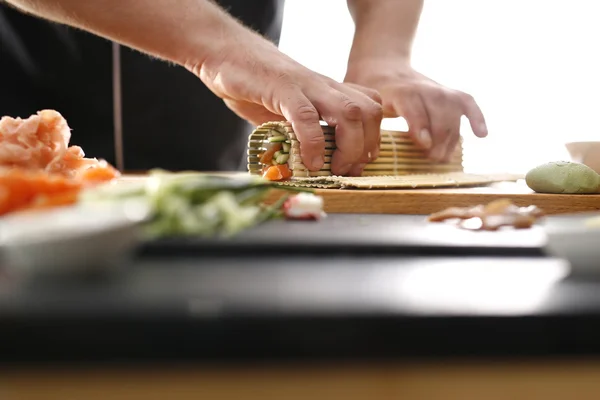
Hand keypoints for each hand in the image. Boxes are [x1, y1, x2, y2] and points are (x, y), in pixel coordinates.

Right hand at [188, 31, 382, 176]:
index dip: (371, 140)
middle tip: (346, 170)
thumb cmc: (253, 84)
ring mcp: (305, 85)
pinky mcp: (282, 87)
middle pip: (369, 111)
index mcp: (328, 91)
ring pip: (349, 112)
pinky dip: (312, 143)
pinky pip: (307, 116)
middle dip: (365, 147)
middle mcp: (323, 85)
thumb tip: (308, 164)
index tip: (357, 165)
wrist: (224, 51)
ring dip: (348, 147)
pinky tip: (309, 161)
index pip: (370, 109)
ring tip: (331, 168)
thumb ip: (299, 132)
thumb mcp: (283, 111)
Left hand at [345, 59, 486, 161]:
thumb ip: (361, 123)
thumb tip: (356, 153)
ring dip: (451, 136)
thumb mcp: (359, 104)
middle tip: (431, 160)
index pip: (412, 104)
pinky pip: (467, 103)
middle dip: (438, 138)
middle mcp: (421, 87)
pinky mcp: (448, 93)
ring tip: (442, 158)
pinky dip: (477, 117)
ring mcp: (436, 89)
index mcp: (396, 90)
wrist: (380, 67)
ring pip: (453, 111)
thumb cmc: (367, 93)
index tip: (422, 143)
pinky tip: (481, 135)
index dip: (419, 123)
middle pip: (438, 111)